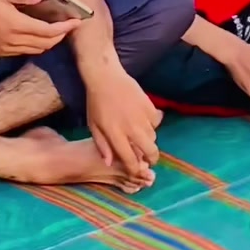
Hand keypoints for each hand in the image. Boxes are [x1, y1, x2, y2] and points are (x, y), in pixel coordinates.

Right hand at [0, 0, 80, 57]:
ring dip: (50, 42)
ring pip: (37, 50)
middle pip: (46, 44)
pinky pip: (26, 52)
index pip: (48, 32)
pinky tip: (37, 35)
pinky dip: (37, 46)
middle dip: (60, 36)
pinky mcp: (2, 52)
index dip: (65, 28)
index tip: (77, 21)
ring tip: (56, 30)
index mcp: (17, 26)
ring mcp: (8, 49)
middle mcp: (15, 41)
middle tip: (68, 25)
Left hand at [86, 65, 161, 179]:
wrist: (106, 78)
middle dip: (152, 159)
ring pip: (153, 137)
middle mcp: (132, 128)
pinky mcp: (149, 106)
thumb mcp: (93, 126)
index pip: (130, 159)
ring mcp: (142, 116)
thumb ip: (102, 146)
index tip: (136, 171)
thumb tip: (110, 163)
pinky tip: (143, 121)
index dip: (135, 169)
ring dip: (149, 141)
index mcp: (116, 135)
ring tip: (142, 138)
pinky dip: (151, 125)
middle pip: (150, 151)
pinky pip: (155, 122)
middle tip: (149, 160)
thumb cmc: (96, 103)